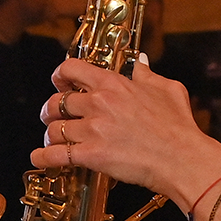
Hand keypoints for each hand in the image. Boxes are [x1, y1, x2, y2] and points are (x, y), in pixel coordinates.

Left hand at [35, 57, 220, 209]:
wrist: (181, 158)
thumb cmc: (178, 126)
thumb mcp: (167, 89)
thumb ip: (147, 73)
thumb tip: (139, 61)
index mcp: (113, 84)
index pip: (72, 68)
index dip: (61, 75)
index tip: (60, 81)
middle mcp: (98, 104)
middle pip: (57, 102)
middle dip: (50, 110)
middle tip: (52, 116)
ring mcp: (93, 130)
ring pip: (54, 129)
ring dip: (50, 134)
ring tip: (52, 139)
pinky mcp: (91, 155)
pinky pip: (55, 155)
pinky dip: (43, 157)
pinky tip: (38, 157)